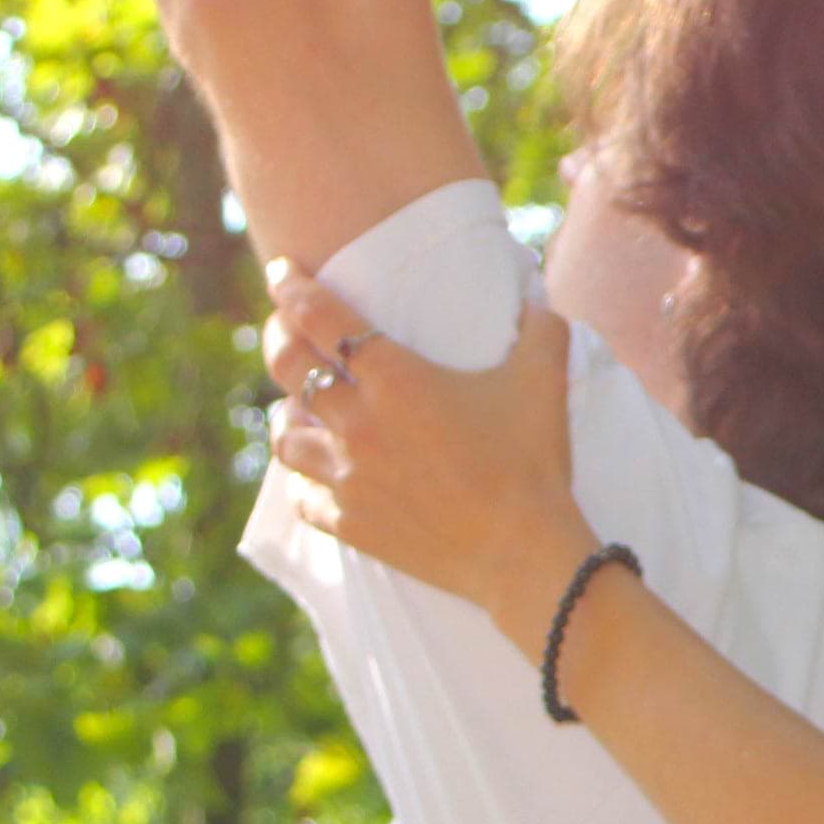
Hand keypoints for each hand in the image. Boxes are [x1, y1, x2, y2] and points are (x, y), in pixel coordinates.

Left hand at [260, 269, 599, 644]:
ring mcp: (347, 476)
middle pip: (288, 366)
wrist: (521, 551)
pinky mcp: (349, 522)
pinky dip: (304, 480)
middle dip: (277, 336)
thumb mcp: (545, 379)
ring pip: (286, 435)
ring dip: (286, 414)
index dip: (293, 288)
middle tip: (283, 327)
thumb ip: (540, 327)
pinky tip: (317, 474)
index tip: (283, 272)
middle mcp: (358, 422)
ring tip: (295, 409)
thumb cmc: (532, 461)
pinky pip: (303, 495)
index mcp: (396, 379)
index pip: (321, 317)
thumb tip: (535, 299)